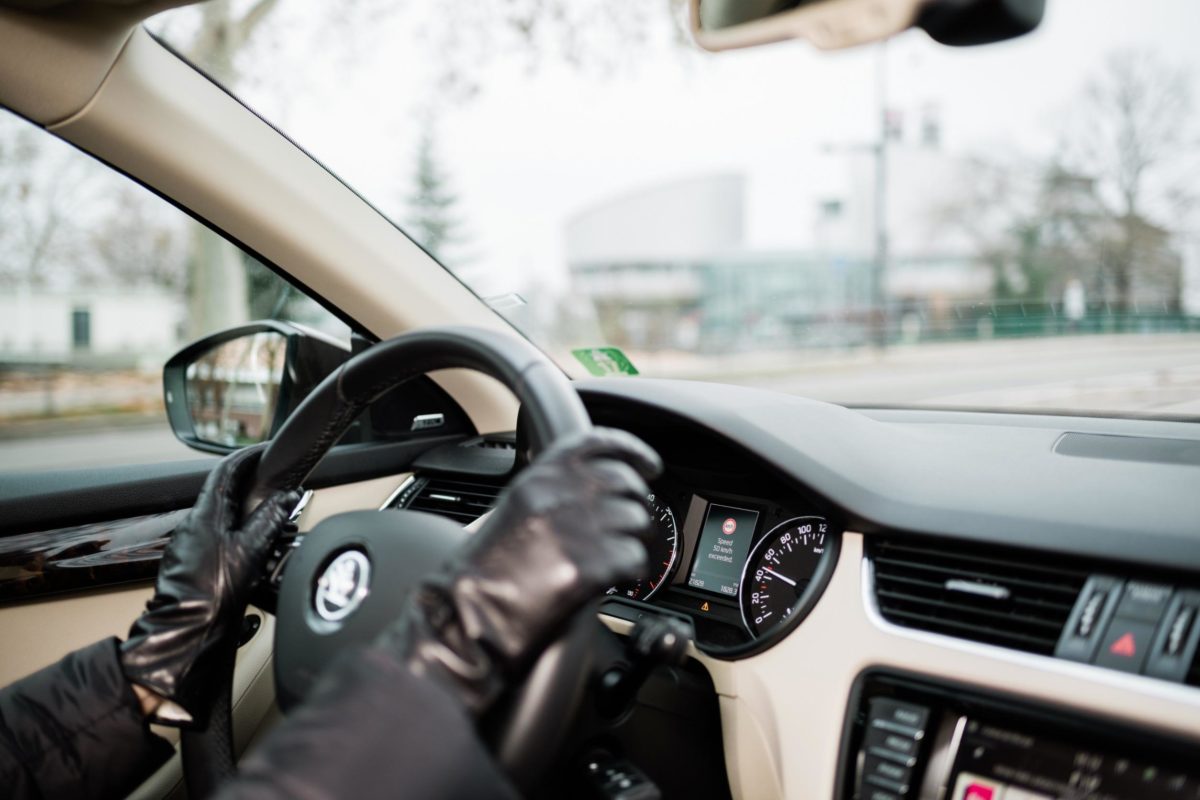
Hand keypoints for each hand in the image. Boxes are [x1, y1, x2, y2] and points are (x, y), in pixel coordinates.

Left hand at [120, 445, 297, 725]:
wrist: (186, 635)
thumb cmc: (211, 594)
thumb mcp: (252, 550)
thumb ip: (271, 519)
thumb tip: (288, 497)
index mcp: (205, 514)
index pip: (227, 470)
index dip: (249, 456)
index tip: (267, 452)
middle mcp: (193, 526)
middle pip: (227, 494)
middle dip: (255, 489)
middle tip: (278, 487)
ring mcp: (191, 547)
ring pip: (225, 519)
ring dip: (250, 516)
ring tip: (275, 524)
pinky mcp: (194, 566)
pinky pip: (221, 541)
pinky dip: (242, 538)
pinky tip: (257, 554)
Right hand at [378, 427, 661, 715]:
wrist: (467, 618)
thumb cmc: (486, 573)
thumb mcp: (515, 511)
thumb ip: (553, 491)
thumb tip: (596, 487)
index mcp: (536, 479)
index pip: (596, 444)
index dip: (632, 451)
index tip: (649, 465)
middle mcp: (555, 498)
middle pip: (624, 481)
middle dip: (635, 503)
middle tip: (632, 523)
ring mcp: (571, 532)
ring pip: (634, 519)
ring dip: (634, 538)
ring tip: (617, 555)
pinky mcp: (584, 569)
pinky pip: (633, 557)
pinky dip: (631, 569)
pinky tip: (615, 578)